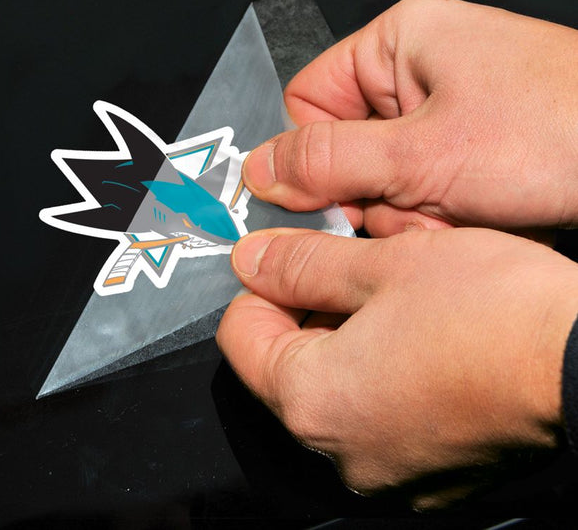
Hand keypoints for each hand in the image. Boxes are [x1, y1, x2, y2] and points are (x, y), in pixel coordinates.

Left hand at [217, 227, 577, 506]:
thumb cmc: (493, 313)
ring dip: (349, 339)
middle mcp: (343, 451)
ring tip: (395, 299)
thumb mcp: (380, 264)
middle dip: (307, 311)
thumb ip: (301, 265)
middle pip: (285, 366)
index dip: (262, 288)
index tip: (292, 260)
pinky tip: (423, 339)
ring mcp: (390, 469)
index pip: (241, 337)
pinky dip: (384, 374)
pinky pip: (379, 415)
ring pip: (335, 389)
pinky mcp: (433, 473)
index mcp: (313, 402)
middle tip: (349, 268)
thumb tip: (252, 261)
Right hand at [242, 0, 577, 235]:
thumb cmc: (560, 129)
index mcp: (399, 42)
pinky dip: (439, 216)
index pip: (308, 101)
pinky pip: (421, 190)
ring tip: (455, 211)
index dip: (311, 155)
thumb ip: (328, 162)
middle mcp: (419, 72)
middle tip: (408, 207)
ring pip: (383, 179)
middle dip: (373, 193)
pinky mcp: (470, 147)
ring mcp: (447, 112)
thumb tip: (260, 170)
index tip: (325, 197)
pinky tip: (474, 216)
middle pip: (346, 148)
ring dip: (409, 211)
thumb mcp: (421, 153)